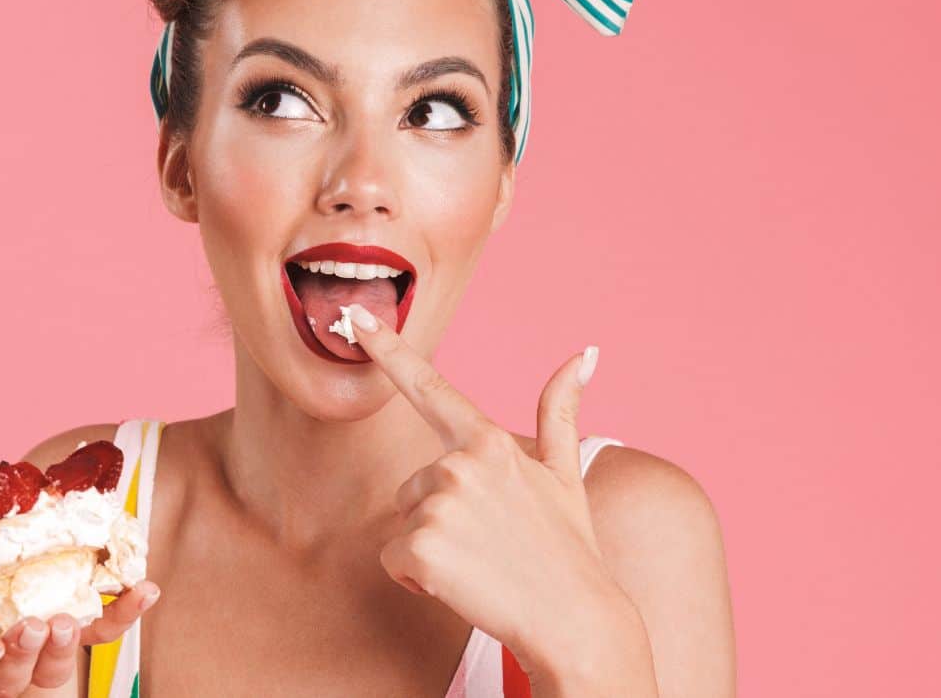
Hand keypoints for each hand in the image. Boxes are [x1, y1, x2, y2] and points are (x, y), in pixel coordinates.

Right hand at [0, 578, 161, 695]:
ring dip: (61, 650)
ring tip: (65, 621)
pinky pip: (98, 635)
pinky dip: (123, 613)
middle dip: (21, 655)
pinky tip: (144, 591)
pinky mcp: (70, 641)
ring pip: (48, 674)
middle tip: (33, 627)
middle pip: (4, 680)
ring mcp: (34, 661)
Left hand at [343, 303, 627, 678]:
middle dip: (438, 517)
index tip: (356, 318)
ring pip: (402, 524)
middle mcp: (459, 463)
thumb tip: (584, 353)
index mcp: (488, 441)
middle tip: (488, 543)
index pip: (428, 387)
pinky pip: (393, 560)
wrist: (576, 621)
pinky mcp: (420, 546)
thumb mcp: (566, 474)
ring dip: (430, 549)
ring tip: (480, 564)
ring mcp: (438, 504)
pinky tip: (462, 585)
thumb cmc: (568, 550)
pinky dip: (418, 579)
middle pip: (411, 486)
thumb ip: (560, 411)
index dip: (388, 349)